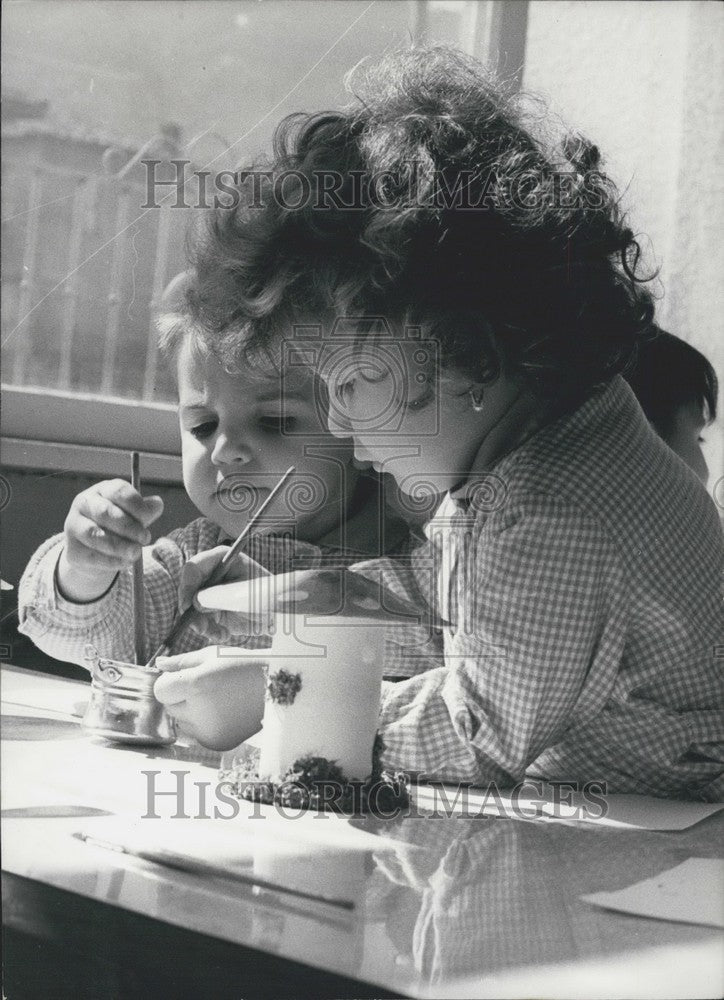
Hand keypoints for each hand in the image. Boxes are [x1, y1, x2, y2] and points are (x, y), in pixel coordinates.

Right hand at [58, 480, 163, 601]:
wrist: (94, 552)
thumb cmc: (118, 526)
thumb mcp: (133, 515)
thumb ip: (145, 511)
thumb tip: (158, 504)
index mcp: (103, 490)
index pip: (118, 491)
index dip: (135, 505)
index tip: (148, 518)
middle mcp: (85, 504)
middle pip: (105, 512)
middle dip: (128, 527)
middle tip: (145, 538)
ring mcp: (74, 526)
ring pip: (95, 535)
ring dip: (119, 545)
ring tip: (136, 553)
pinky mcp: (73, 550)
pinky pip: (92, 556)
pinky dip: (111, 560)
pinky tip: (125, 562)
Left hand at [154, 646, 266, 750]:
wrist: (278, 689)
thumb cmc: (245, 665)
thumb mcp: (214, 654)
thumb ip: (182, 661)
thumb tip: (158, 665)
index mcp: (196, 685)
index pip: (160, 690)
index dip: (170, 683)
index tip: (185, 677)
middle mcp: (199, 712)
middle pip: (169, 707)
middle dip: (180, 697)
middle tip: (206, 686)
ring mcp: (208, 731)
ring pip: (182, 722)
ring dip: (191, 712)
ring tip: (218, 699)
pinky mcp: (216, 743)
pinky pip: (196, 734)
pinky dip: (204, 725)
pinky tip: (224, 712)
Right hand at [177, 546, 270, 640]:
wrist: (277, 611)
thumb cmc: (267, 595)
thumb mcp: (247, 594)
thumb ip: (220, 596)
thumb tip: (194, 603)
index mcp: (221, 559)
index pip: (194, 567)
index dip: (186, 586)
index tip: (187, 606)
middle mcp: (212, 573)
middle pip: (188, 589)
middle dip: (192, 612)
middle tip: (202, 629)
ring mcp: (210, 591)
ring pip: (192, 609)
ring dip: (203, 625)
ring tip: (222, 634)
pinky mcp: (211, 609)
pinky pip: (201, 621)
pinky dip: (210, 631)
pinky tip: (224, 634)